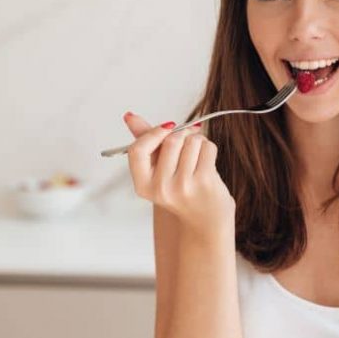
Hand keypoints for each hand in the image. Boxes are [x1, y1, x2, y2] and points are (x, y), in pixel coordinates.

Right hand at [122, 112, 235, 234]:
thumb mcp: (158, 170)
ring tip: (197, 157)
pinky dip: (208, 149)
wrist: (205, 221)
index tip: (167, 127)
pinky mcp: (204, 182)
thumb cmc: (181, 192)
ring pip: (191, 141)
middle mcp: (161, 188)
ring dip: (198, 141)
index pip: (137, 150)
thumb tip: (130, 116)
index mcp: (143, 186)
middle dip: (183, 135)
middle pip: (171, 140)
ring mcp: (183, 186)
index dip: (153, 133)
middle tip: (188, 142)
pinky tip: (207, 162)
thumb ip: (144, 141)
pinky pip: (207, 147)